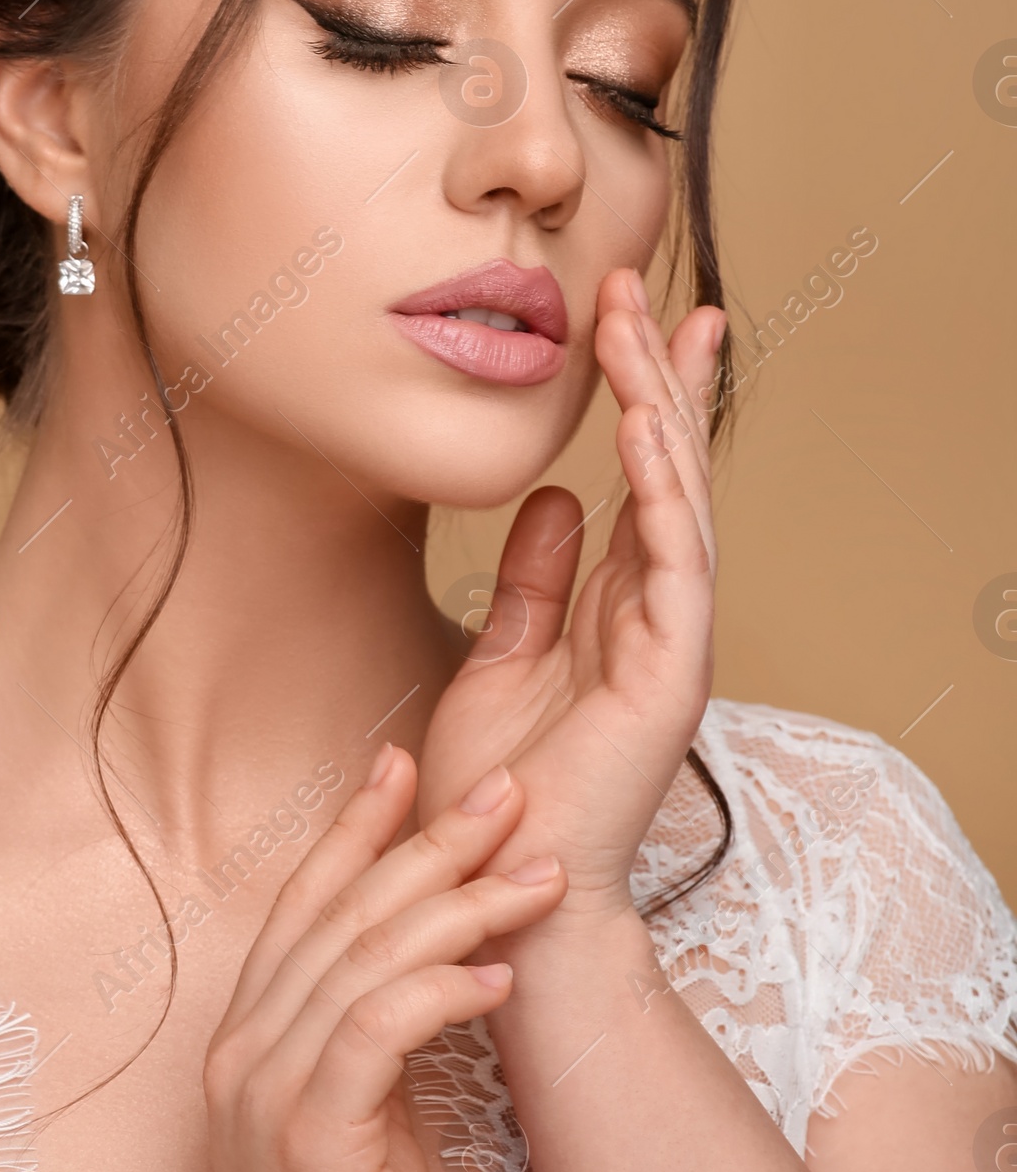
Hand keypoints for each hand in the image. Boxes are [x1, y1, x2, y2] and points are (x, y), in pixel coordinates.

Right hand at [202, 746, 566, 1171]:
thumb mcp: (358, 1117)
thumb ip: (368, 1037)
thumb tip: (428, 964)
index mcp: (249, 1035)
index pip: (303, 902)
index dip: (355, 826)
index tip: (407, 760)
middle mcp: (244, 1046)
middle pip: (343, 911)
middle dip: (428, 839)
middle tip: (505, 789)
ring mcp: (267, 1088)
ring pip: (367, 957)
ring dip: (460, 903)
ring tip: (538, 870)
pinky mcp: (311, 1135)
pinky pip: (379, 1029)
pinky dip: (441, 986)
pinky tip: (501, 971)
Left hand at [417, 268, 722, 924]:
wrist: (497, 887)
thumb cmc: (494, 790)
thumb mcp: (499, 659)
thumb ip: (533, 581)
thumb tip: (555, 498)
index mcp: (616, 604)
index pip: (638, 477)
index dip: (638, 392)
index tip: (625, 312)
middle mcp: (654, 611)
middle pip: (666, 468)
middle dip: (654, 371)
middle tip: (636, 284)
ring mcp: (670, 640)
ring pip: (677, 498)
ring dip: (657, 406)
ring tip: (637, 325)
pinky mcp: (669, 674)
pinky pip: (671, 562)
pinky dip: (661, 490)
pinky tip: (639, 426)